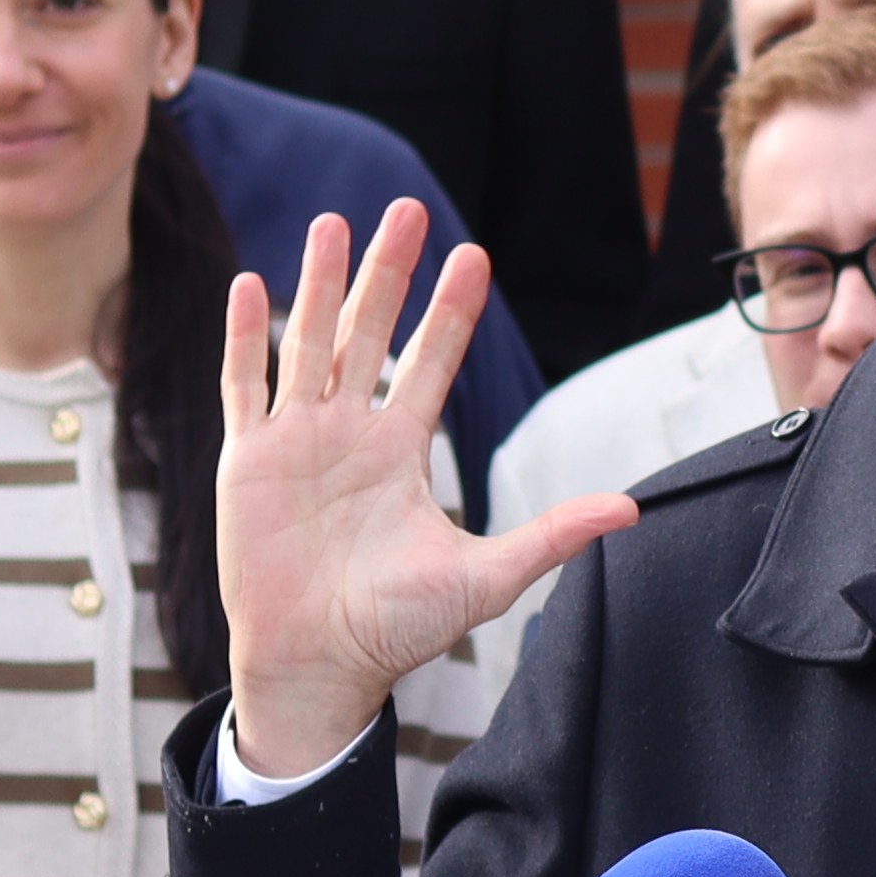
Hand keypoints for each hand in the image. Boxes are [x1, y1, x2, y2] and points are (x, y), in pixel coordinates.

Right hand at [217, 203, 635, 777]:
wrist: (319, 668)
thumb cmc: (396, 628)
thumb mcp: (485, 578)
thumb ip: (551, 537)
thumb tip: (630, 510)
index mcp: (402, 452)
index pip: (432, 360)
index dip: (450, 309)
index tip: (472, 254)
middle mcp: (350, 434)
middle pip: (370, 333)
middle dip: (387, 272)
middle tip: (407, 208)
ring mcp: (296, 443)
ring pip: (309, 343)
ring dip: (320, 284)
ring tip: (332, 221)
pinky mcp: (247, 463)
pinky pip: (245, 388)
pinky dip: (246, 339)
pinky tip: (251, 286)